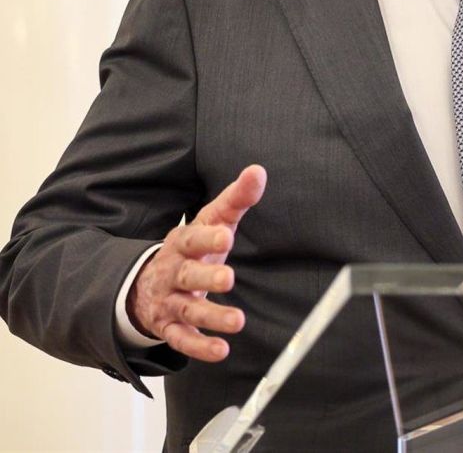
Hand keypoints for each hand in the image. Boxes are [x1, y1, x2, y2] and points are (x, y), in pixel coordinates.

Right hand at [127, 165, 266, 361]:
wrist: (145, 282)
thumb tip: (258, 171)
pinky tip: (221, 351)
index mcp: (183, 243)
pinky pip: (182, 340)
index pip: (193, 238)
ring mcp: (169, 301)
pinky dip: (200, 347)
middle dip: (207, 277)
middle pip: (188, 275)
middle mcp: (173, 272)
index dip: (208, 237)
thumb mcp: (210, 221)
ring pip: (188, 310)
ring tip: (237, 321)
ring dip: (211, 317)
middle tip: (229, 278)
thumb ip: (235, 199)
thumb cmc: (192, 248)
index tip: (226, 236)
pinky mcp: (169, 326)